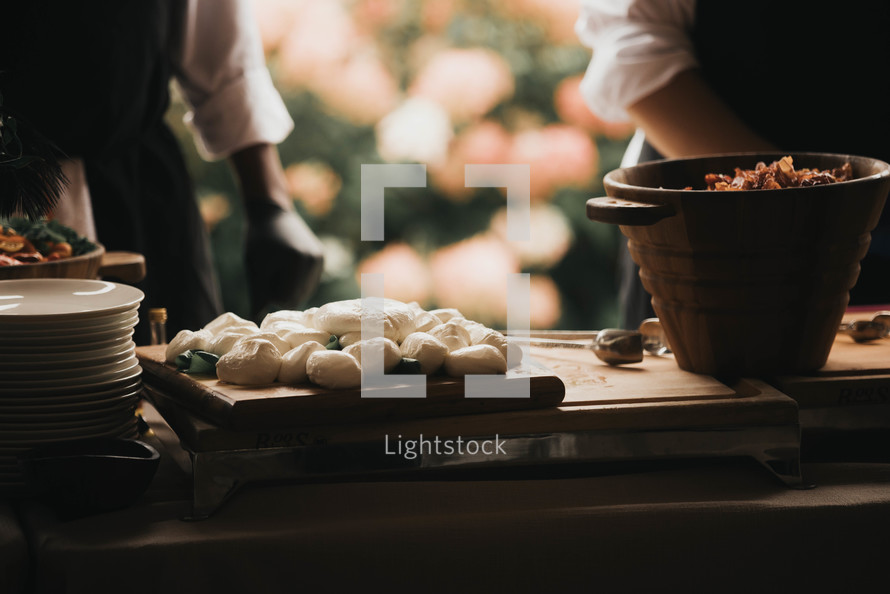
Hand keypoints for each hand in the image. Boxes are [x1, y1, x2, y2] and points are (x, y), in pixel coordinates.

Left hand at [244, 200, 323, 317]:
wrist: (272, 212)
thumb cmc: (258, 240)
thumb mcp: (255, 267)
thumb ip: (258, 294)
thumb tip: (255, 320)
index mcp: (296, 261)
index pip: (286, 299)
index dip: (271, 295)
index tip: (263, 279)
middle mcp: (313, 260)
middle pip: (297, 298)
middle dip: (281, 292)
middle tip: (270, 274)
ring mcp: (319, 259)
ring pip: (305, 292)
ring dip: (290, 288)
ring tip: (278, 269)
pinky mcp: (321, 258)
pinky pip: (309, 282)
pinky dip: (297, 280)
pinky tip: (288, 267)